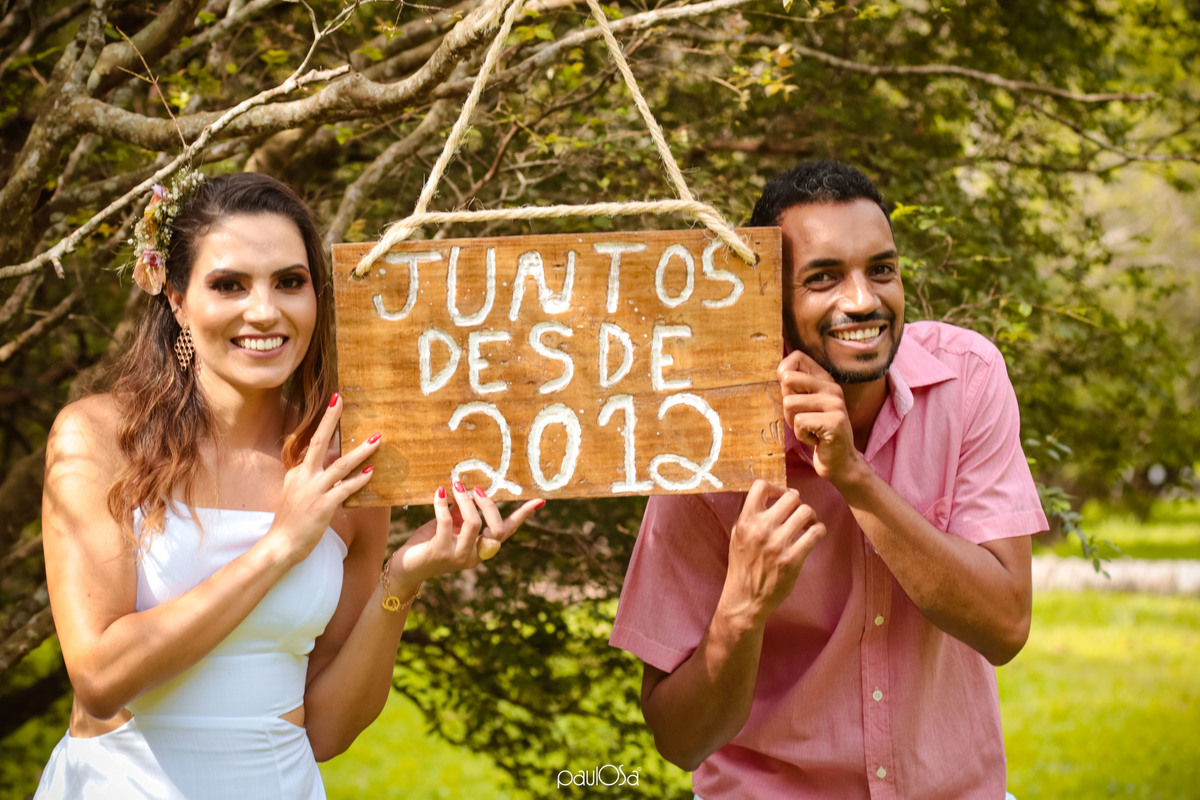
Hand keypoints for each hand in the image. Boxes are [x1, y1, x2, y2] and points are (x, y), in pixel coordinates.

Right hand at [268, 394, 381, 564]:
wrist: (280, 545)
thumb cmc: (290, 522)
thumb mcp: (295, 494)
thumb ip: (310, 480)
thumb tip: (328, 469)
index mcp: (297, 472)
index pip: (314, 445)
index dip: (325, 425)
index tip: (335, 405)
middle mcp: (304, 476)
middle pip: (319, 442)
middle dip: (330, 419)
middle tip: (340, 400)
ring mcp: (313, 490)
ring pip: (340, 464)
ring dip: (361, 451)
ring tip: (376, 439)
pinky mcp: (323, 505)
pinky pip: (345, 488)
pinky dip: (359, 479)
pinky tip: (372, 471)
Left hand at [388, 482, 542, 587]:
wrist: (405, 568)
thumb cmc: (428, 543)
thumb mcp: (450, 525)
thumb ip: (462, 513)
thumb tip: (470, 491)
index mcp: (480, 549)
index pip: (506, 531)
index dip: (522, 516)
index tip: (539, 501)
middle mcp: (474, 555)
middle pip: (495, 529)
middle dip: (488, 505)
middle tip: (475, 488)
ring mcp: (458, 556)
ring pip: (474, 524)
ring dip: (466, 502)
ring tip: (456, 486)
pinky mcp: (439, 552)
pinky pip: (446, 523)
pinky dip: (443, 505)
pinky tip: (439, 493)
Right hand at [721, 479, 825, 626]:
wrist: (745, 598)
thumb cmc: (742, 565)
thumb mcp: (737, 535)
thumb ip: (749, 515)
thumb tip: (769, 494)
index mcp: (746, 521)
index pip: (760, 486)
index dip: (775, 487)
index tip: (781, 496)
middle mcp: (761, 529)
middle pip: (791, 497)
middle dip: (798, 502)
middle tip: (799, 512)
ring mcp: (778, 544)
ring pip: (806, 512)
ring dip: (811, 515)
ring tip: (808, 523)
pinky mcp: (792, 559)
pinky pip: (816, 533)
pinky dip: (819, 530)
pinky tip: (815, 534)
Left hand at [777, 351, 860, 482]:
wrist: (839, 461)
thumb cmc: (816, 432)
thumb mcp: (805, 406)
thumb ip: (794, 388)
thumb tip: (780, 373)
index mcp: (825, 380)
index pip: (798, 357)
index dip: (783, 372)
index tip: (788, 391)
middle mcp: (832, 388)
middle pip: (788, 380)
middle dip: (786, 404)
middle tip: (801, 419)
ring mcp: (835, 404)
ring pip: (790, 403)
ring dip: (793, 423)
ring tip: (809, 430)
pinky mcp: (835, 422)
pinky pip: (798, 423)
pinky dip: (801, 435)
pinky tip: (815, 439)